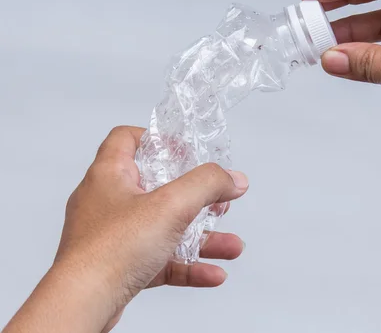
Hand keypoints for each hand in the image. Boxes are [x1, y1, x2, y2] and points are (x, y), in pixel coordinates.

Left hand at [4, 126, 248, 332]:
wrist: (83, 305)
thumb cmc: (110, 250)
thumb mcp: (171, 205)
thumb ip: (208, 185)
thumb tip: (234, 178)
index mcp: (109, 175)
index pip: (126, 139)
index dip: (157, 138)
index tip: (185, 150)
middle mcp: (108, 202)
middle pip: (157, 187)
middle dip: (196, 198)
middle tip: (216, 200)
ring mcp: (112, 236)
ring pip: (164, 229)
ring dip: (200, 237)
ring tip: (230, 245)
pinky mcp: (118, 266)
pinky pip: (160, 259)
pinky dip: (187, 264)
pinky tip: (213, 272)